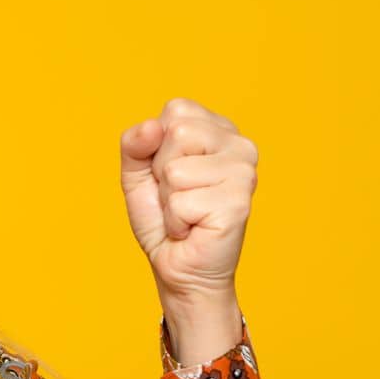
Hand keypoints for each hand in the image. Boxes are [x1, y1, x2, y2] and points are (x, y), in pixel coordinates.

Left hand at [119, 97, 256, 303]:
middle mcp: (241, 145)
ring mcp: (244, 173)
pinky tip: (193, 229)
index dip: (158, 146)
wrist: (179, 269)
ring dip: (169, 200)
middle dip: (162, 172)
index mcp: (221, 130)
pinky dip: (176, 221)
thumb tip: (152, 126)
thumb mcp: (138, 174)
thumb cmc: (163, 220)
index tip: (171, 174)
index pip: (176, 110)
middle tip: (178, 197)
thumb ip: (135, 144)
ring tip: (186, 214)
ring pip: (176, 171)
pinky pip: (181, 202)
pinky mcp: (239, 203)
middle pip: (178, 132)